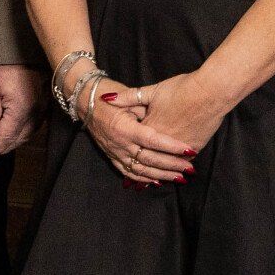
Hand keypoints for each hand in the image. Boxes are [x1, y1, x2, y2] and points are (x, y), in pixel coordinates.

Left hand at [0, 63, 42, 159]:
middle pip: (20, 137)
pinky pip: (37, 124)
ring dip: (17, 140)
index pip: (7, 136)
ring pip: (30, 132)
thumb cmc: (3, 66)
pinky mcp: (46, 102)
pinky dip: (26, 131)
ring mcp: (43, 107)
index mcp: (20, 108)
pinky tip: (18, 131)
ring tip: (4, 143)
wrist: (22, 48)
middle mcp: (35, 111)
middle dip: (6, 146)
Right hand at [81, 73, 197, 185]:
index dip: (172, 147)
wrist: (85, 99)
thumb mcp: (129, 96)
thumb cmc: (109, 93)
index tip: (189, 150)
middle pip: (149, 159)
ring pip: (140, 170)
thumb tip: (167, 123)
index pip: (153, 141)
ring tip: (179, 177)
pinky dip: (143, 179)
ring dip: (161, 175)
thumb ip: (146, 111)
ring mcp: (114, 152)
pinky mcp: (111, 156)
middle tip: (189, 168)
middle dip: (171, 165)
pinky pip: (128, 172)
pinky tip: (157, 181)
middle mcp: (119, 144)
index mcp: (124, 128)